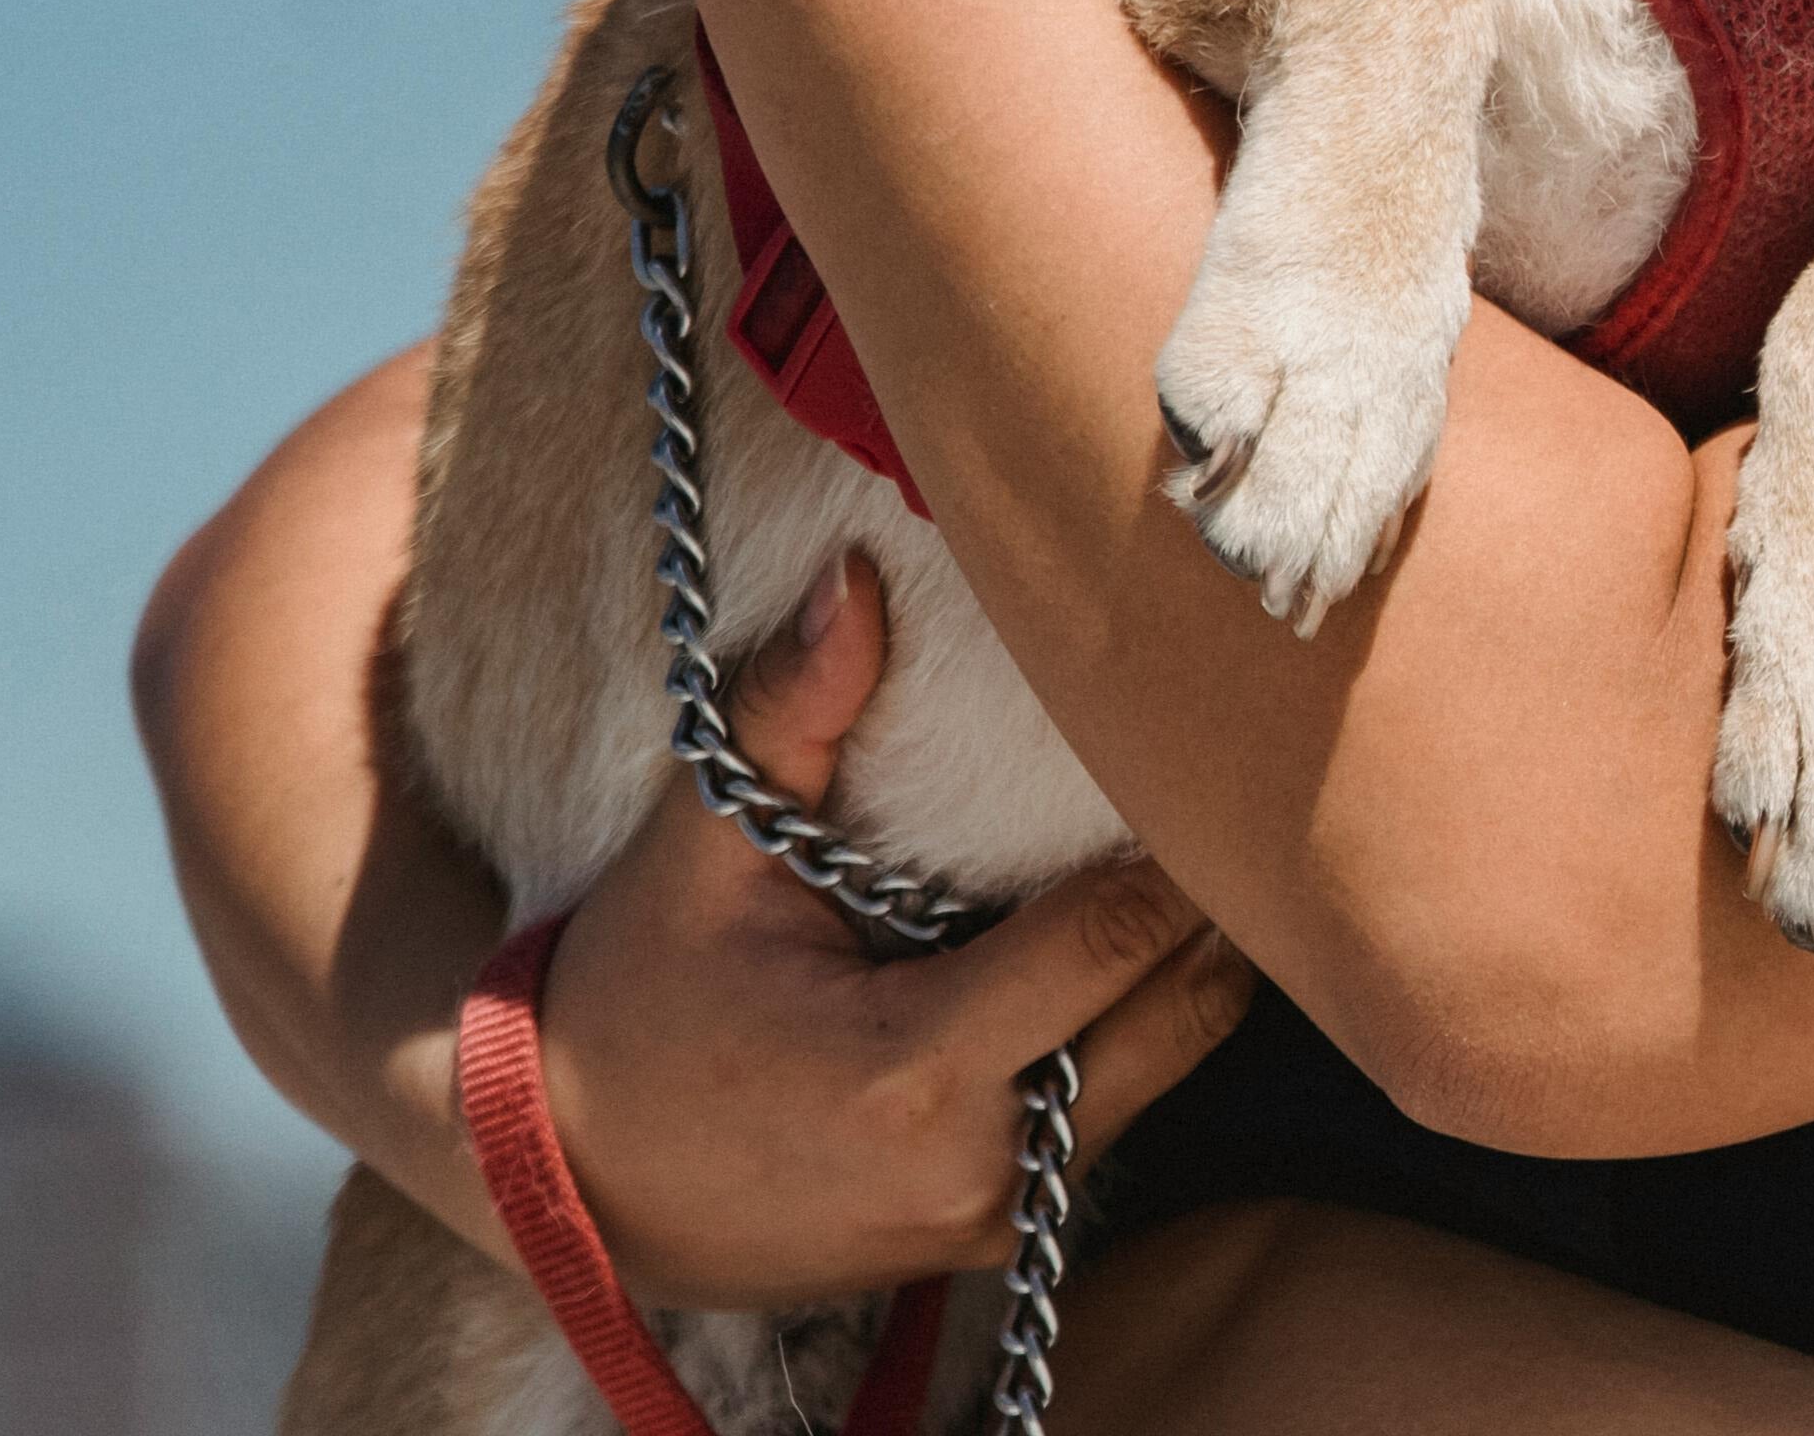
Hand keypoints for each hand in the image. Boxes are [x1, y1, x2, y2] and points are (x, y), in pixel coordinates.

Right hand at [539, 552, 1251, 1308]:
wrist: (579, 1184)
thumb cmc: (642, 1000)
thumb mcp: (702, 846)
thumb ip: (790, 709)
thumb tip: (857, 576)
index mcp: (915, 1072)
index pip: (1118, 935)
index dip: (1184, 833)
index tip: (1213, 733)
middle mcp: (980, 1163)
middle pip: (1185, 1005)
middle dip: (1221, 890)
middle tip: (1233, 766)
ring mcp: (997, 1216)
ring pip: (1176, 1062)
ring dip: (1191, 956)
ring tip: (1192, 832)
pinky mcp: (1002, 1236)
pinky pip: (1126, 1108)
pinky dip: (1144, 1019)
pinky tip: (1128, 929)